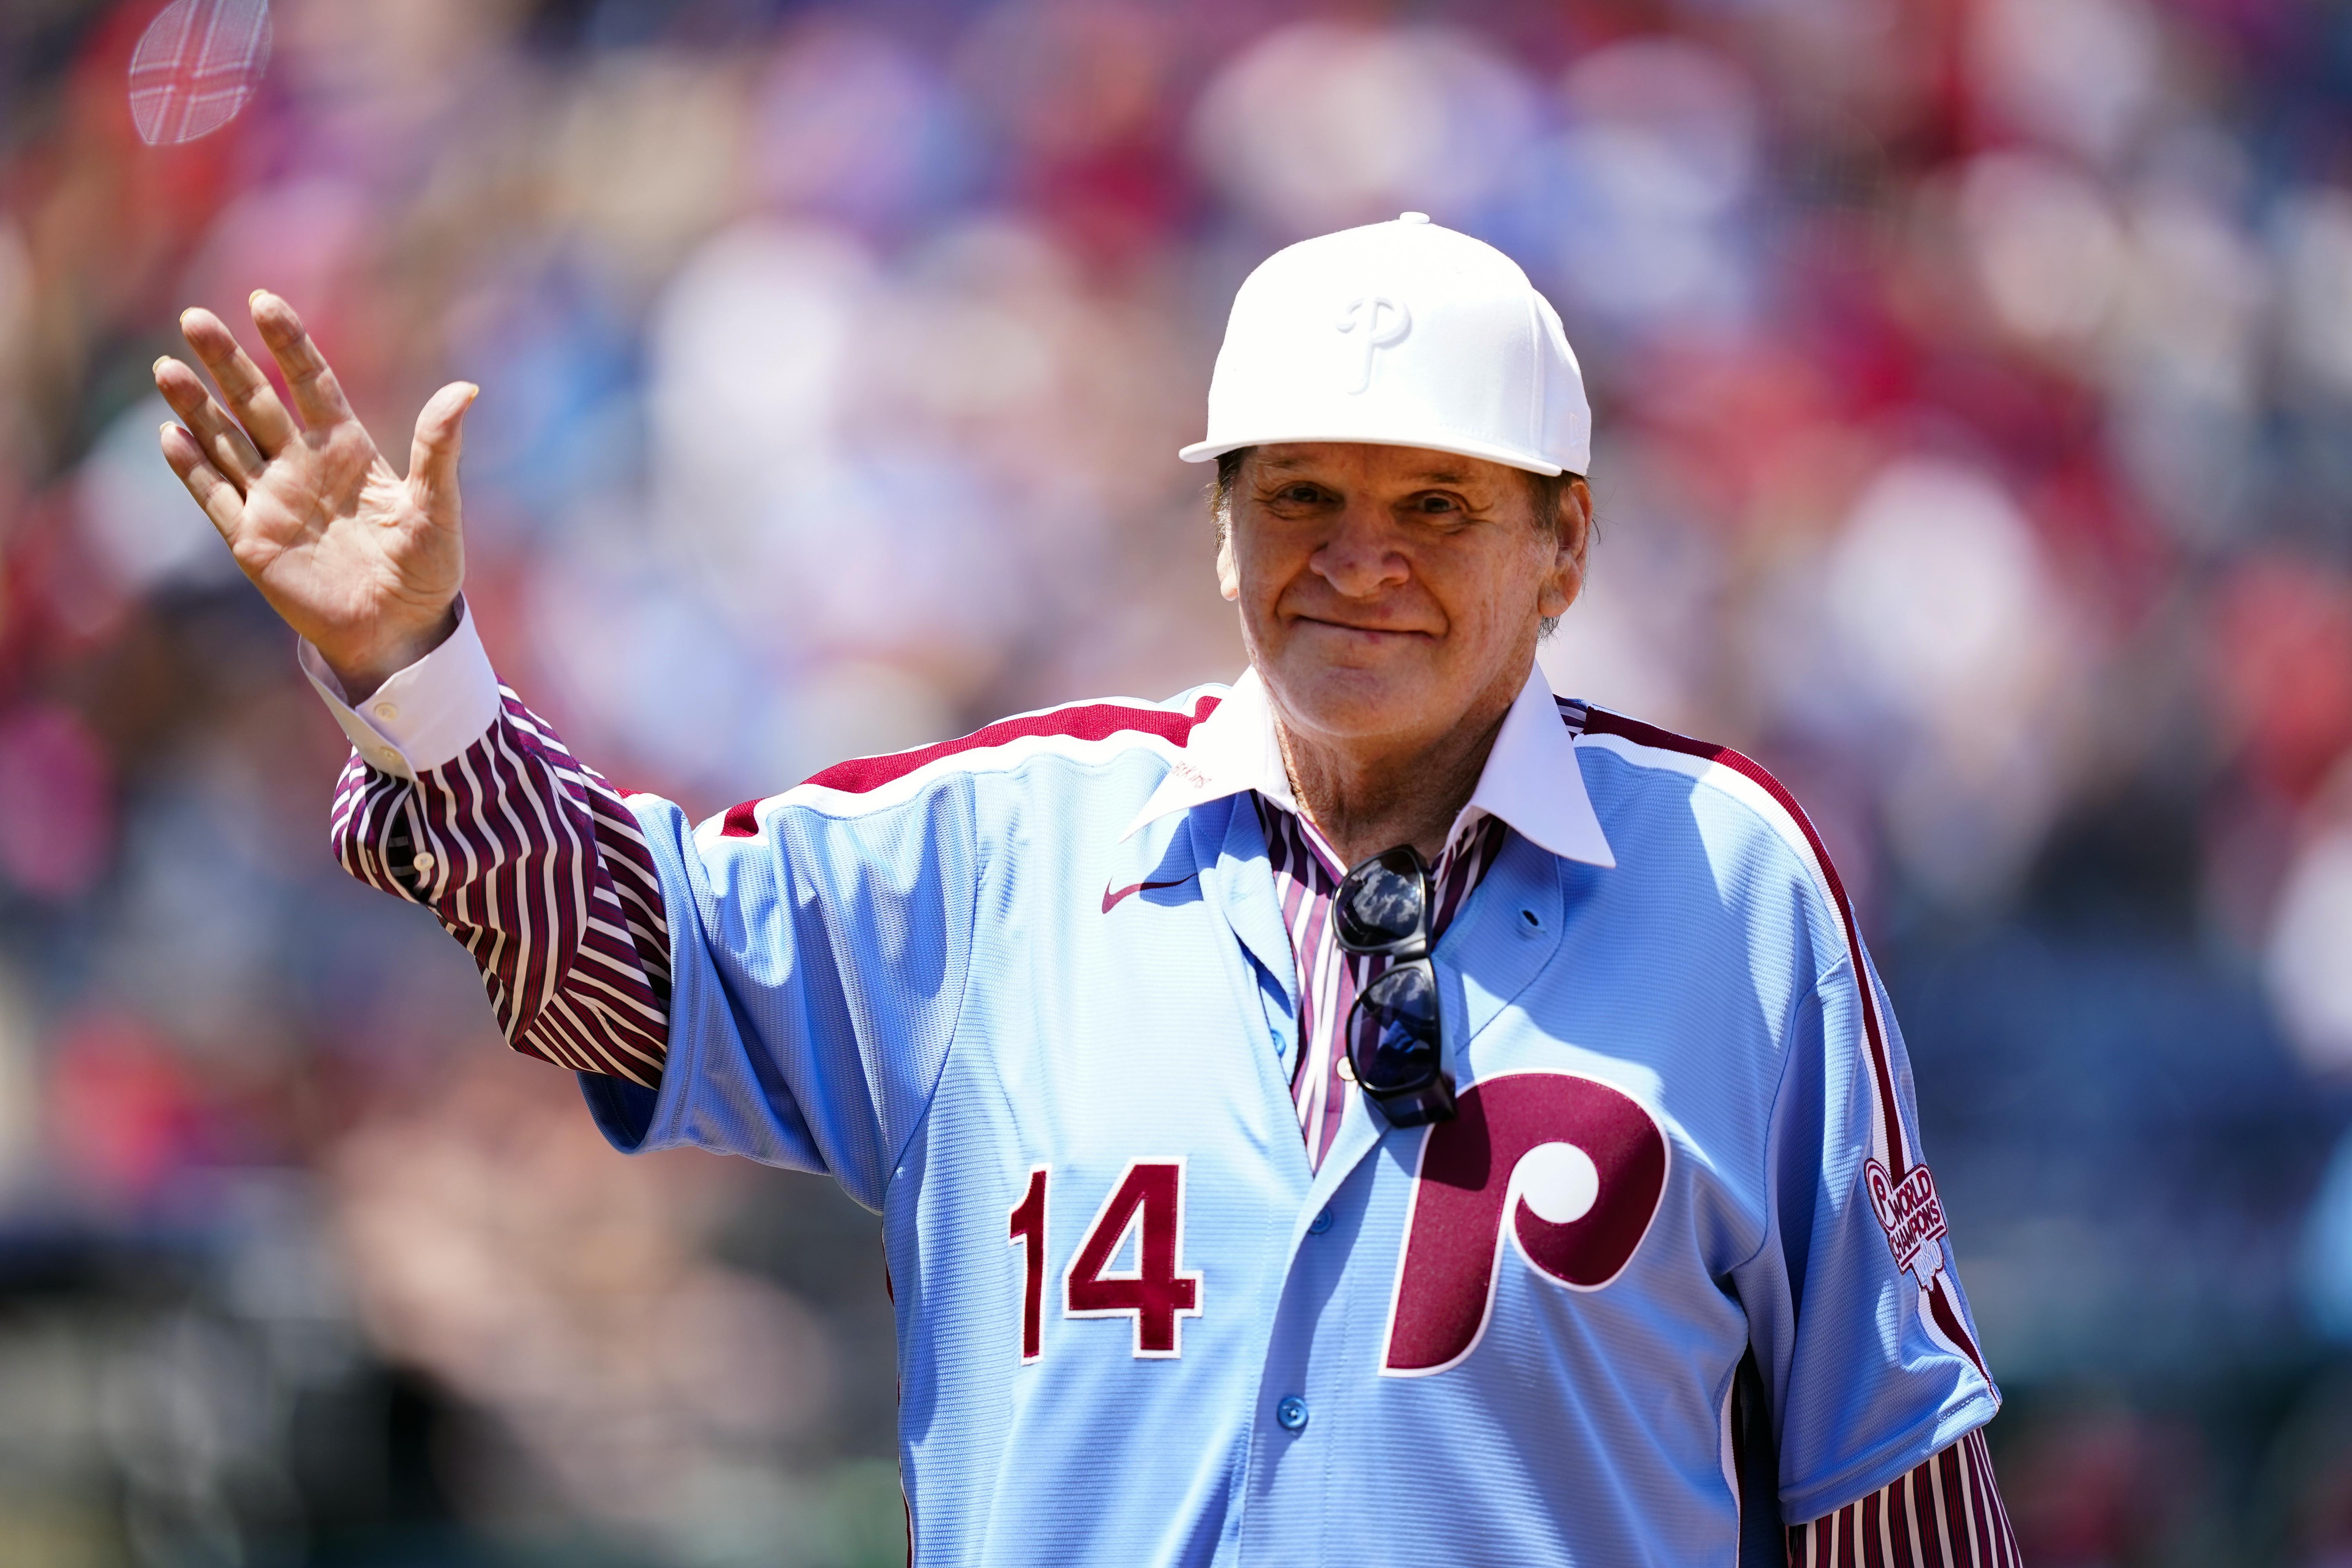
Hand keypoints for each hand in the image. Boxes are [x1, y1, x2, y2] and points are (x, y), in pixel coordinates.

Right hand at [155, 291, 476, 701]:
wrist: (400, 631)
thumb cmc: (426, 570)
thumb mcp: (437, 506)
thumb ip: (439, 448)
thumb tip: (466, 390)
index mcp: (347, 450)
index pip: (311, 382)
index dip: (288, 342)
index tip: (263, 300)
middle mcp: (302, 467)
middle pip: (257, 402)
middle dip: (226, 362)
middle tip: (195, 318)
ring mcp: (272, 501)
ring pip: (225, 441)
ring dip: (196, 406)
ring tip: (167, 367)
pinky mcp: (252, 540)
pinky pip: (216, 496)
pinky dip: (194, 467)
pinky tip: (171, 435)